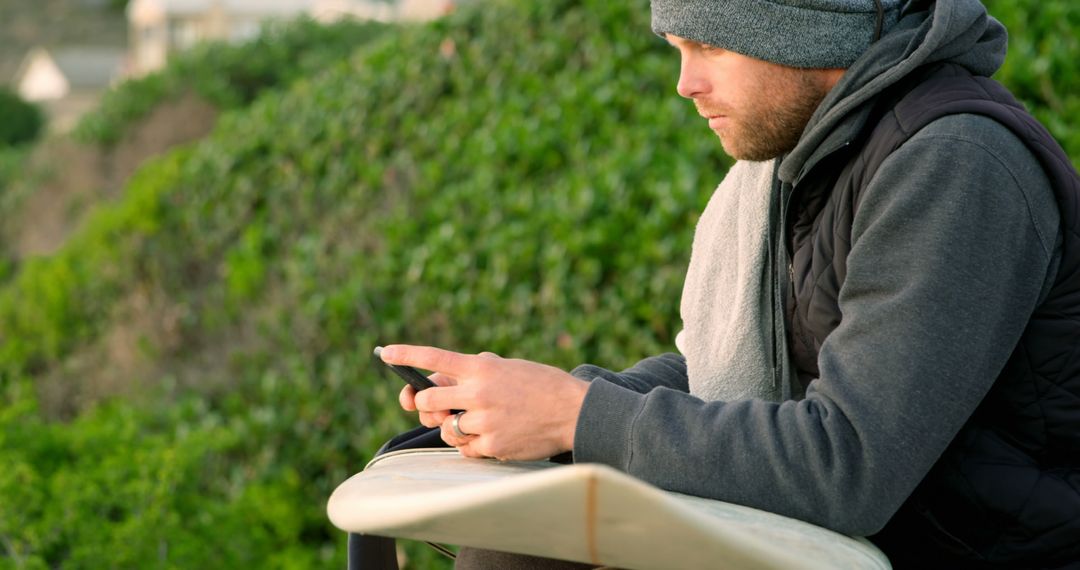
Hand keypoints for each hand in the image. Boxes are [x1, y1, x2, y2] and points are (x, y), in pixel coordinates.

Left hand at [382, 344, 588, 460]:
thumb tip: (442, 378)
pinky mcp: (491, 447)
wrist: (573, 411)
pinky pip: (465, 449)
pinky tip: (492, 436)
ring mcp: (483, 421)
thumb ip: (476, 370)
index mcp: (482, 368)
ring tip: (479, 422)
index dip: (406, 354)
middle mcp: (478, 393)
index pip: (435, 358)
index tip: (384, 352)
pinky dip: (472, 445)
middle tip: (441, 406)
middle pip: (428, 400)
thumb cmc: (540, 386)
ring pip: (445, 428)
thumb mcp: (508, 367)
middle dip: (429, 404)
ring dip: (455, 427)